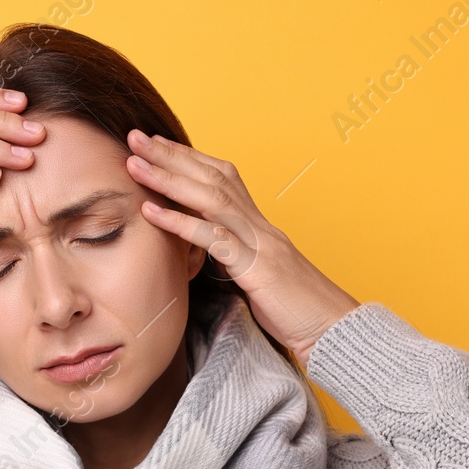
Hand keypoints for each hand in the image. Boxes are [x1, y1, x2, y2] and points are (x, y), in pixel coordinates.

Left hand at [123, 130, 359, 367]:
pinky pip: (214, 239)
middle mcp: (259, 225)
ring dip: (169, 178)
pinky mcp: (257, 268)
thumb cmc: (296, 310)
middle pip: (212, 177)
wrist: (334, 330)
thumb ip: (235, 257)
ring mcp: (260, 243)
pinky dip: (180, 221)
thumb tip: (209, 253)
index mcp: (259, 225)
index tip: (156, 144)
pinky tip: (151, 211)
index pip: (221, 178)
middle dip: (171, 155)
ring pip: (211, 197)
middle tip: (135, 137)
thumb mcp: (260, 276)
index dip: (188, 158)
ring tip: (134, 164)